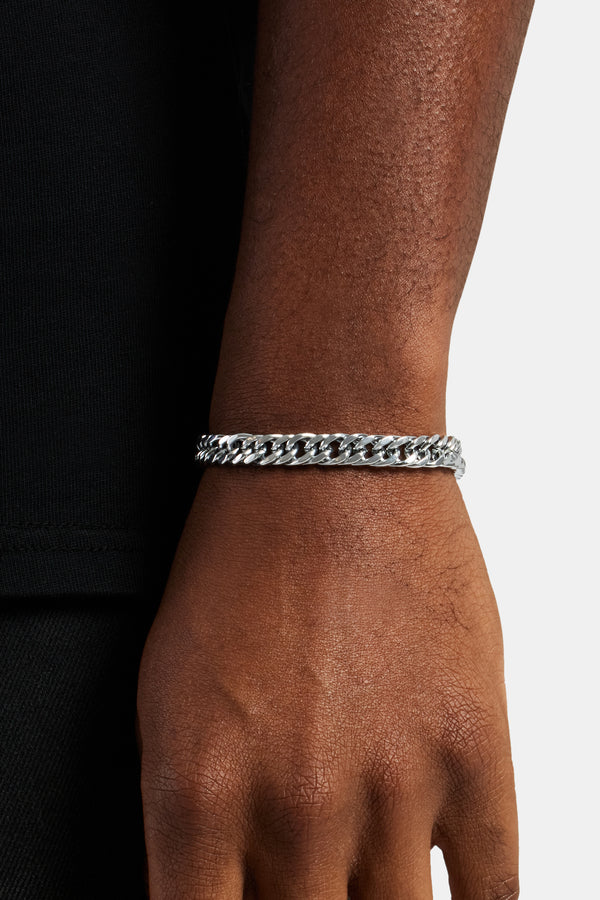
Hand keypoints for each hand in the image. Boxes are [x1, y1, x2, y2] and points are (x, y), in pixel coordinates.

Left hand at [137, 466, 517, 898]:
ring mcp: (394, 781)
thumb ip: (196, 820)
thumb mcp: (171, 696)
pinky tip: (452, 894)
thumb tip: (231, 893)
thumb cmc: (242, 562)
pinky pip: (491, 890)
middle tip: (312, 886)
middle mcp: (294, 803)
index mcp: (197, 793)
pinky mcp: (474, 747)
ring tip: (367, 880)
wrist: (327, 462)